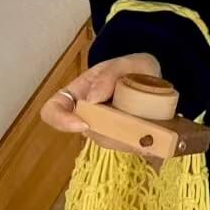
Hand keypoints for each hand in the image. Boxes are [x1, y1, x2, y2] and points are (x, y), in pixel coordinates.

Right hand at [39, 52, 161, 132]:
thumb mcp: (126, 63)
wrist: (156, 78)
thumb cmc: (134, 67)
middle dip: (109, 130)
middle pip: (85, 132)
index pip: (53, 110)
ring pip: (108, 142)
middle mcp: (87, 115)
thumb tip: (92, 98)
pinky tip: (153, 133)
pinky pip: (126, 147)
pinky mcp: (123, 139)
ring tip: (148, 122)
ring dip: (128, 136)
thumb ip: (109, 74)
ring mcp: (104, 129)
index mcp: (79, 93)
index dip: (60, 120)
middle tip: (133, 120)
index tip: (83, 124)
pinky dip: (140, 142)